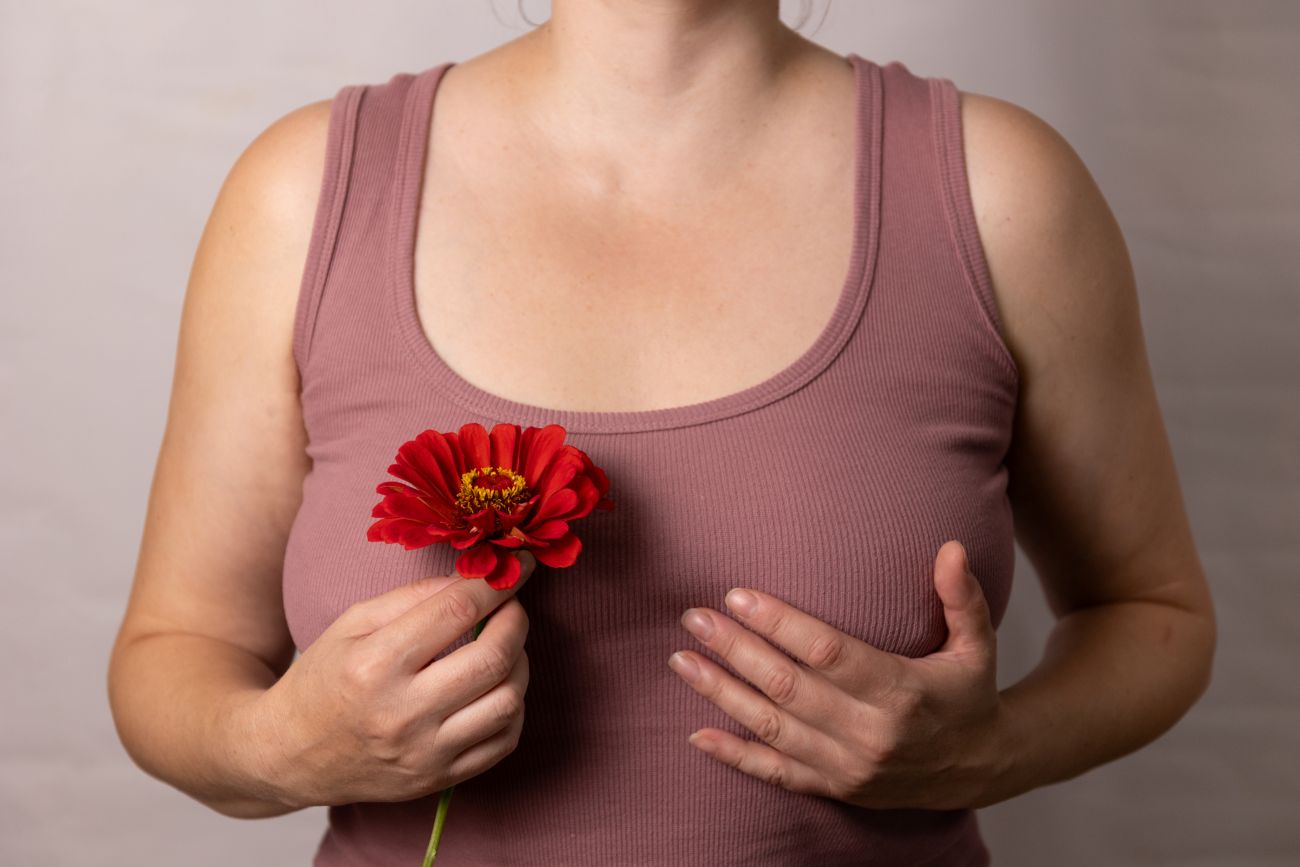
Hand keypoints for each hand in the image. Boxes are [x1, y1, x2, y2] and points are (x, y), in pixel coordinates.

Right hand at [250, 550, 536, 807]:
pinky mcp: (438, 780)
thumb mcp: (353, 623)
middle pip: (493, 657)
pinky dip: (514, 707)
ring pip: (508, 701)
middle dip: (516, 620)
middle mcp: (403, 712)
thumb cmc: (323, 679)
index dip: (497, 583)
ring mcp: (424, 753)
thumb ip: (415, 596)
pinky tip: (498, 687)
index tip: (518, 565)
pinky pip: (504, 741)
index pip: (457, 611)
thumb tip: (475, 579)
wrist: (288, 755)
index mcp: (375, 664)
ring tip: (506, 646)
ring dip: (520, 664)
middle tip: (513, 606)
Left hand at [668, 540, 1006, 810]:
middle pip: (789, 687)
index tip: (738, 596)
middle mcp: (871, 734)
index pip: (828, 653)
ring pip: (772, 728)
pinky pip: (775, 774)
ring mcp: (849, 767)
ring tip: (683, 660)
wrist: (979, 767)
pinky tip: (697, 733)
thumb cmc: (968, 694)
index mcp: (902, 692)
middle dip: (736, 650)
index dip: (780, 624)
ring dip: (722, 693)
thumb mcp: (977, 645)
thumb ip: (962, 596)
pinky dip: (734, 756)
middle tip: (695, 618)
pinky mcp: (835, 787)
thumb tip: (950, 546)